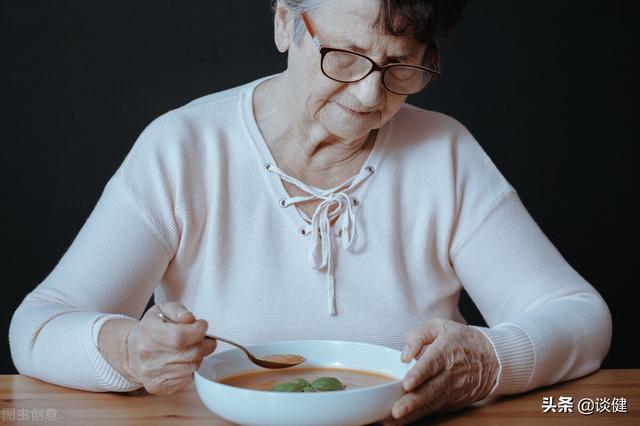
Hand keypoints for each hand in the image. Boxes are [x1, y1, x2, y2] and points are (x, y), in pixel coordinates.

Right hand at [123, 301, 216, 394]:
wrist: (132, 351)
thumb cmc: (150, 329)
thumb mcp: (161, 310)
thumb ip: (178, 310)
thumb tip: (189, 318)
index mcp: (149, 333)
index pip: (180, 337)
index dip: (198, 331)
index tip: (202, 325)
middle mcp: (148, 355)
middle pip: (191, 353)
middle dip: (205, 344)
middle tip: (203, 338)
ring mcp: (152, 374)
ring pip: (192, 367)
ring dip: (198, 357)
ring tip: (191, 348)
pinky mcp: (158, 387)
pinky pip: (187, 380)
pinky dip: (190, 369)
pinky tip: (183, 361)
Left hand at [384, 319, 498, 424]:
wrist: (493, 358)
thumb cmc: (461, 340)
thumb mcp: (440, 326)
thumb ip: (418, 335)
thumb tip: (404, 355)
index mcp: (447, 351)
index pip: (432, 364)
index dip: (419, 374)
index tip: (407, 384)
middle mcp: (451, 374)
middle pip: (431, 389)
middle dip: (413, 401)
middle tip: (396, 410)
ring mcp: (453, 391)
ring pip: (432, 404)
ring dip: (413, 413)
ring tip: (394, 420)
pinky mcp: (453, 402)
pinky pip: (435, 410)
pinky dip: (420, 416)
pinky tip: (404, 421)